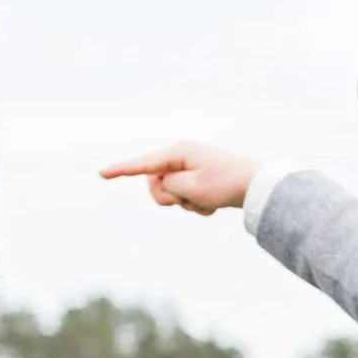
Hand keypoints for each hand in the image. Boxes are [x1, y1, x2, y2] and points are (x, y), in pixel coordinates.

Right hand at [100, 141, 260, 215]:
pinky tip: (214, 203)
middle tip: (192, 199)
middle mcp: (181, 157)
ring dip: (186, 204)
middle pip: (156, 185)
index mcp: (178, 152)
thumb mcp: (191, 188)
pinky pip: (185, 199)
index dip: (121, 170)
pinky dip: (197, 205)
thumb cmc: (225, 184)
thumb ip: (167, 187)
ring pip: (171, 195)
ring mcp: (188, 169)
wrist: (256, 186)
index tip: (101, 174)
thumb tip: (161, 185)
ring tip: (207, 200)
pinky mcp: (196, 181)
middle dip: (170, 198)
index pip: (143, 164)